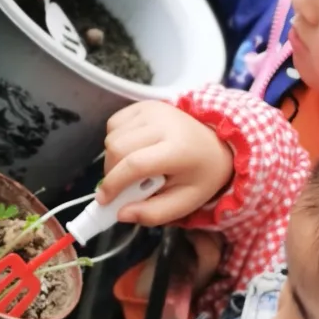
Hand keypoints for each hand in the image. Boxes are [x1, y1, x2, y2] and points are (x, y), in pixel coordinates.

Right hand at [99, 102, 234, 224]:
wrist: (215, 143)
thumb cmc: (200, 175)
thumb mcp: (184, 203)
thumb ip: (153, 213)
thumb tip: (121, 214)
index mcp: (178, 149)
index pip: (135, 164)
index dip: (114, 184)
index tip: (103, 200)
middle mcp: (163, 123)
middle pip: (117, 148)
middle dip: (111, 173)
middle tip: (121, 187)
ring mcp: (152, 110)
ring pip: (112, 136)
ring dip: (113, 159)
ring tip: (132, 168)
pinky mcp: (144, 104)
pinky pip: (114, 124)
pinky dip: (115, 141)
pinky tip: (132, 150)